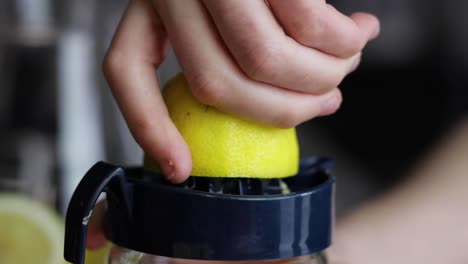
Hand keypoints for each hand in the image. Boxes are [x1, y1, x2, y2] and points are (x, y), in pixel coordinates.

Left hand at [103, 0, 379, 183]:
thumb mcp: (214, 2)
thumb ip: (224, 46)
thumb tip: (275, 101)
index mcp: (150, 0)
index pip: (126, 69)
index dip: (151, 129)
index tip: (183, 170)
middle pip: (220, 83)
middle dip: (284, 111)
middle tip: (326, 103)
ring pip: (267, 59)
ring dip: (321, 78)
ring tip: (346, 67)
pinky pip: (309, 21)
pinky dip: (342, 42)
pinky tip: (358, 33)